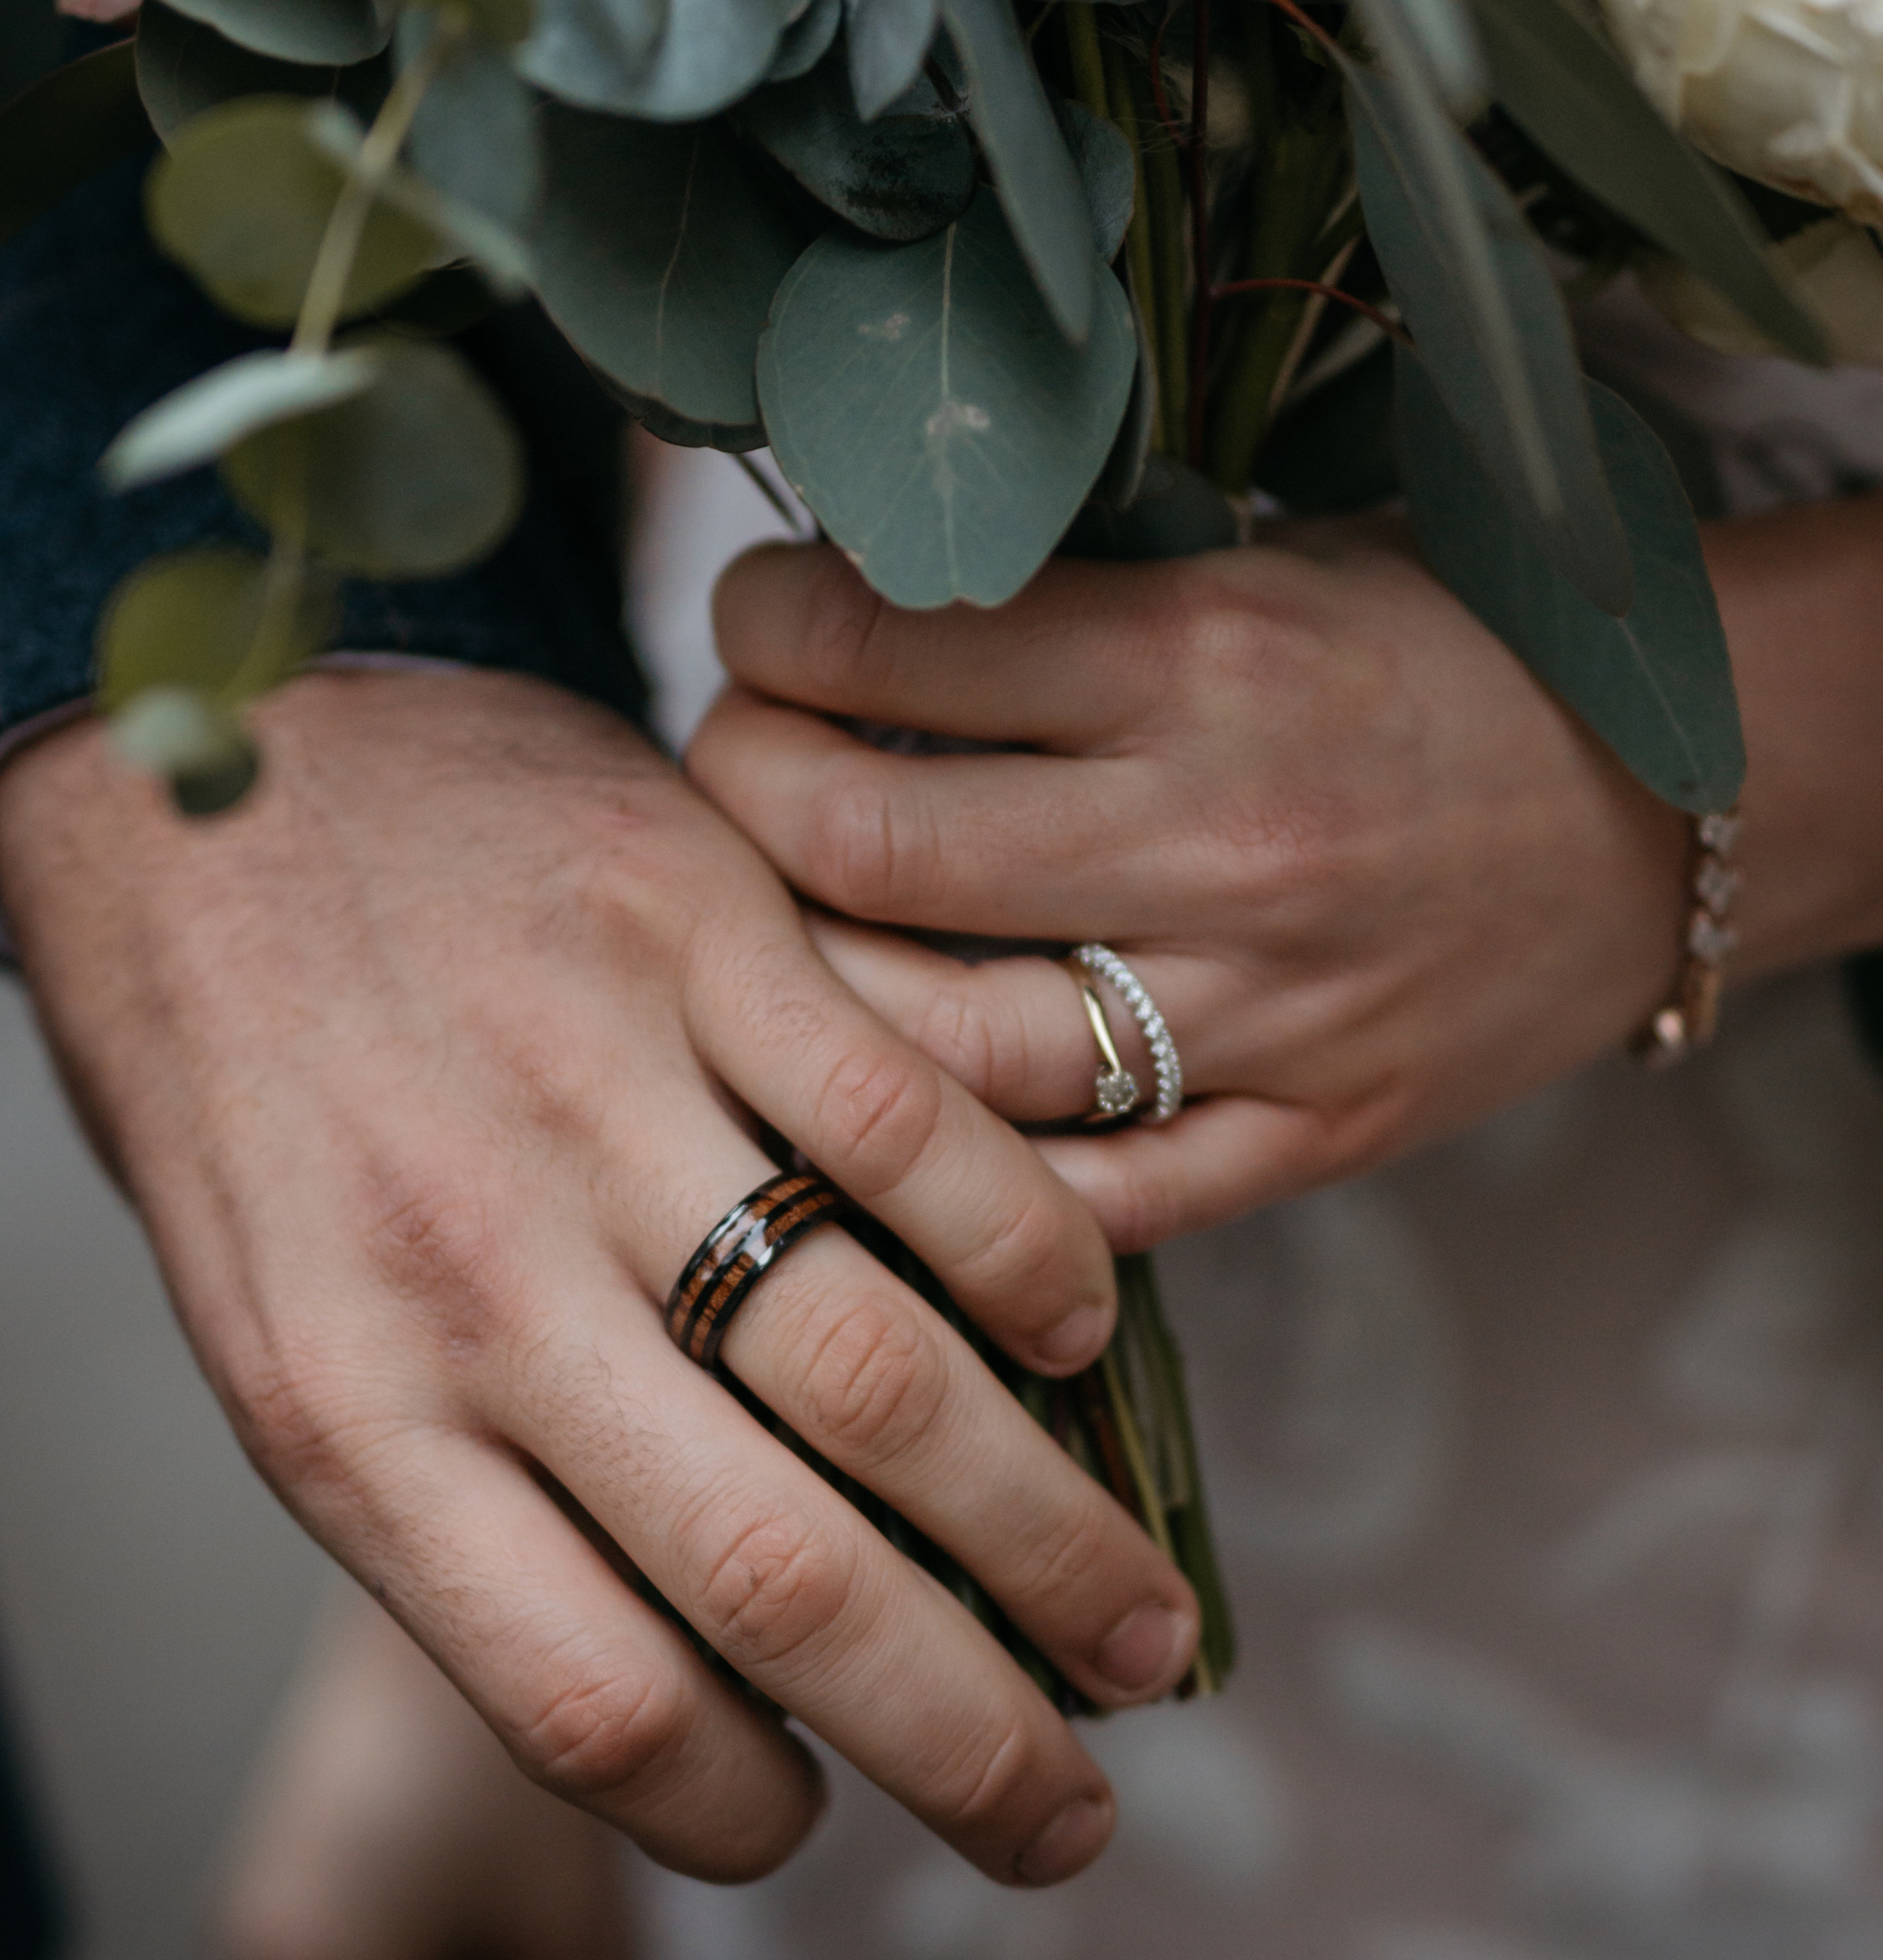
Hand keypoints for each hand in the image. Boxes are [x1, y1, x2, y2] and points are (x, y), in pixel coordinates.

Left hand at [0, 668, 1199, 1886]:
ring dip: (1048, 1528)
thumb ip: (460, 1469)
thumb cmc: (247, 1067)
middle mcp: (476, 1277)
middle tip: (1073, 1814)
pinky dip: (1030, 1250)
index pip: (586, 1694)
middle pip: (777, 1574)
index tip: (816, 1812)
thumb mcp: (282, 1311)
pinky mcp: (695, 933)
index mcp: (351, 1405)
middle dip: (966, 1731)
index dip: (738, 1803)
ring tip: (1139, 1621)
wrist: (204, 781)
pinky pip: (913, 1131)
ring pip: (881, 1371)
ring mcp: (596, 1095)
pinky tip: (1080, 1323)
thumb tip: (678, 1646)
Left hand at [689, 520, 1698, 1246]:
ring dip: (811, 984)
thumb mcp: (1268, 571)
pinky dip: (966, 1160)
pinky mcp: (1309, 1133)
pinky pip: (1084, 1192)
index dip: (771, 624)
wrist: (1669, 812)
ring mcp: (1266, 1010)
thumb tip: (842, 610)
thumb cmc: (1443, 660)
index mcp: (1211, 655)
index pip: (894, 646)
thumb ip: (1071, 603)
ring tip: (786, 918)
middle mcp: (1224, 836)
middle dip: (744, 789)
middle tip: (732, 757)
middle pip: (872, 846)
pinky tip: (899, 1094)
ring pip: (944, 1049)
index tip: (753, 618)